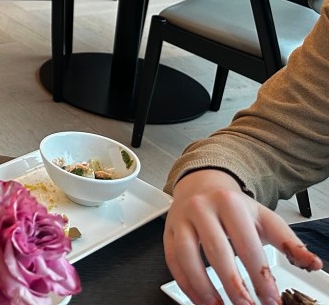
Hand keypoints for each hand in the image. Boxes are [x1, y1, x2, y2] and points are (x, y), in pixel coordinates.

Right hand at [165, 169, 320, 304]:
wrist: (201, 186)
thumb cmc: (233, 206)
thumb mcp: (264, 218)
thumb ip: (289, 242)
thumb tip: (312, 263)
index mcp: (230, 203)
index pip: (247, 245)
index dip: (260, 277)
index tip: (270, 299)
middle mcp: (202, 208)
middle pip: (217, 250)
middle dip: (233, 285)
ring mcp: (181, 219)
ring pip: (187, 255)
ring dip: (203, 287)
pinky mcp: (168, 231)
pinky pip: (172, 260)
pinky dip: (186, 284)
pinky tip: (200, 298)